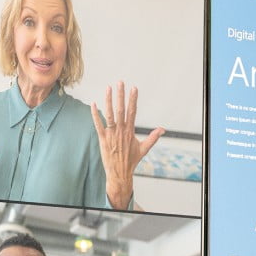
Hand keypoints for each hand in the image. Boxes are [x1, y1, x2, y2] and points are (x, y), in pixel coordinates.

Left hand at [92, 81, 164, 210]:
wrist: (120, 173)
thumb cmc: (131, 161)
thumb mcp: (144, 148)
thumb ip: (153, 137)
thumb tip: (162, 130)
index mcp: (130, 131)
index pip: (133, 112)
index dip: (133, 99)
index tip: (134, 88)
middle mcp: (121, 131)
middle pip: (121, 109)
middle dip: (121, 95)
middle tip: (120, 82)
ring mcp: (111, 134)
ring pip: (110, 114)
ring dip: (108, 100)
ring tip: (108, 88)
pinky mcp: (103, 139)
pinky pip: (98, 124)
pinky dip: (95, 114)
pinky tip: (93, 104)